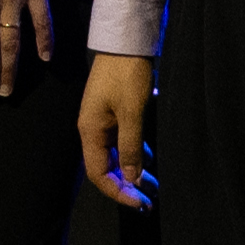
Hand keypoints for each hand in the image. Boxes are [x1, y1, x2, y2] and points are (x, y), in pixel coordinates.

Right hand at [71, 53, 154, 203]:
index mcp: (90, 130)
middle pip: (106, 167)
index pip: (98, 173)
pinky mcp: (114, 112)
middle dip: (126, 186)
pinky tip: (150, 161)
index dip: (117, 192)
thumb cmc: (127, 74)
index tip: (139, 203)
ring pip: (115, 155)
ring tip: (153, 186)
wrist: (125, 40)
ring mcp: (102, 120)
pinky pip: (122, 141)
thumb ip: (131, 147)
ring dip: (132, 172)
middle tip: (149, 201)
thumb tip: (131, 179)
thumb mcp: (132, 113)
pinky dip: (135, 154)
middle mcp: (92, 129)